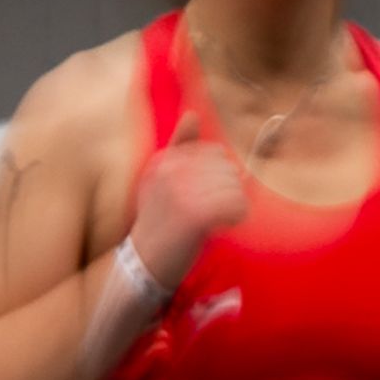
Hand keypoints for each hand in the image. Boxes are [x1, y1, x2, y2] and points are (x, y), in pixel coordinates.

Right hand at [127, 111, 248, 292]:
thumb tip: (192, 114)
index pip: (215, 153)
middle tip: (208, 213)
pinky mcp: (194, 214)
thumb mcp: (160, 180)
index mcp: (163, 160)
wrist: (142, 265)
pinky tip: (221, 226)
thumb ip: (179, 147)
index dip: (218, 176)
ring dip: (232, 206)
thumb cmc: (159, 223)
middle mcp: (170, 171)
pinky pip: (237, 204)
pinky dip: (236, 217)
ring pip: (234, 186)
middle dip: (227, 190)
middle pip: (228, 168)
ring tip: (213, 221)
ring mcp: (181, 192)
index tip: (201, 196)